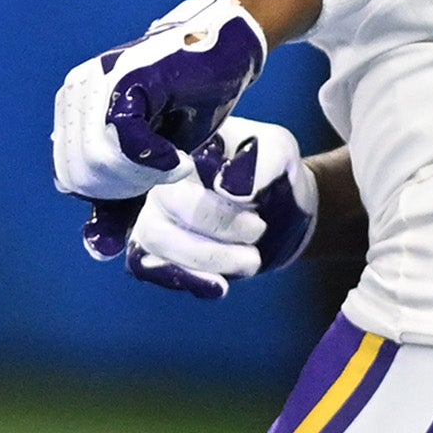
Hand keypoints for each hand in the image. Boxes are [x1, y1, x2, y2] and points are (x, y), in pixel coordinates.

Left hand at [51, 0, 266, 219]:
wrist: (224, 56)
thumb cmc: (189, 106)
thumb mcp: (151, 162)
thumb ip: (122, 199)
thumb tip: (97, 247)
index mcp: (73, 111)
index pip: (70, 179)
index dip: (114, 195)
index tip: (152, 179)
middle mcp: (75, 92)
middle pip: (82, 175)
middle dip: (128, 187)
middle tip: (166, 170)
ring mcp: (95, 81)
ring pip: (98, 162)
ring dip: (144, 175)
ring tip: (173, 161)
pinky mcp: (124, 78)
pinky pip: (124, 142)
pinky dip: (157, 162)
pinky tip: (180, 157)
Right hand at [121, 118, 319, 295]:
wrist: (282, 210)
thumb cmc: (274, 171)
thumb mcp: (280, 152)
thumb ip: (261, 164)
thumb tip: (230, 190)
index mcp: (181, 145)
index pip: (165, 158)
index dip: (188, 177)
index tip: (234, 195)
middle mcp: (158, 179)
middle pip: (163, 203)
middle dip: (215, 224)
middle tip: (258, 228)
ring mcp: (154, 215)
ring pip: (156, 240)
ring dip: (206, 257)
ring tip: (252, 260)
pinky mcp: (160, 252)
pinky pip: (150, 268)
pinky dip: (185, 279)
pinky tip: (220, 287)